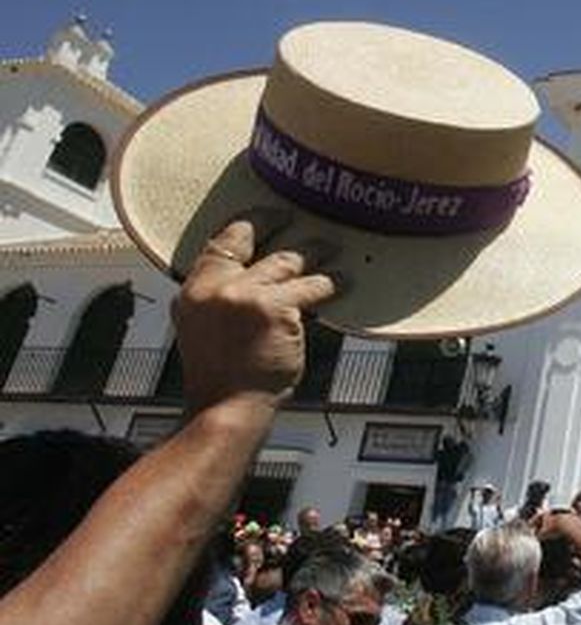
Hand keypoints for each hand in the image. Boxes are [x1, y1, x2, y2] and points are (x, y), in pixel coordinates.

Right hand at [173, 211, 338, 409]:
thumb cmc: (220, 378)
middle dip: (277, 223)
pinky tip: (342, 281)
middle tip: (294, 217)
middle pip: (253, 241)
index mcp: (194, 292)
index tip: (261, 219)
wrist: (227, 407)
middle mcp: (217, 288)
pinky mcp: (278, 308)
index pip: (219, 245)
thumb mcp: (201, 330)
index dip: (244, 227)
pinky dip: (329, 283)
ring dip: (312, 252)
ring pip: (288, 260)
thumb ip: (216, 301)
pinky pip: (312, 287)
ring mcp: (247, 295)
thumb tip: (243, 281)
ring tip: (329, 248)